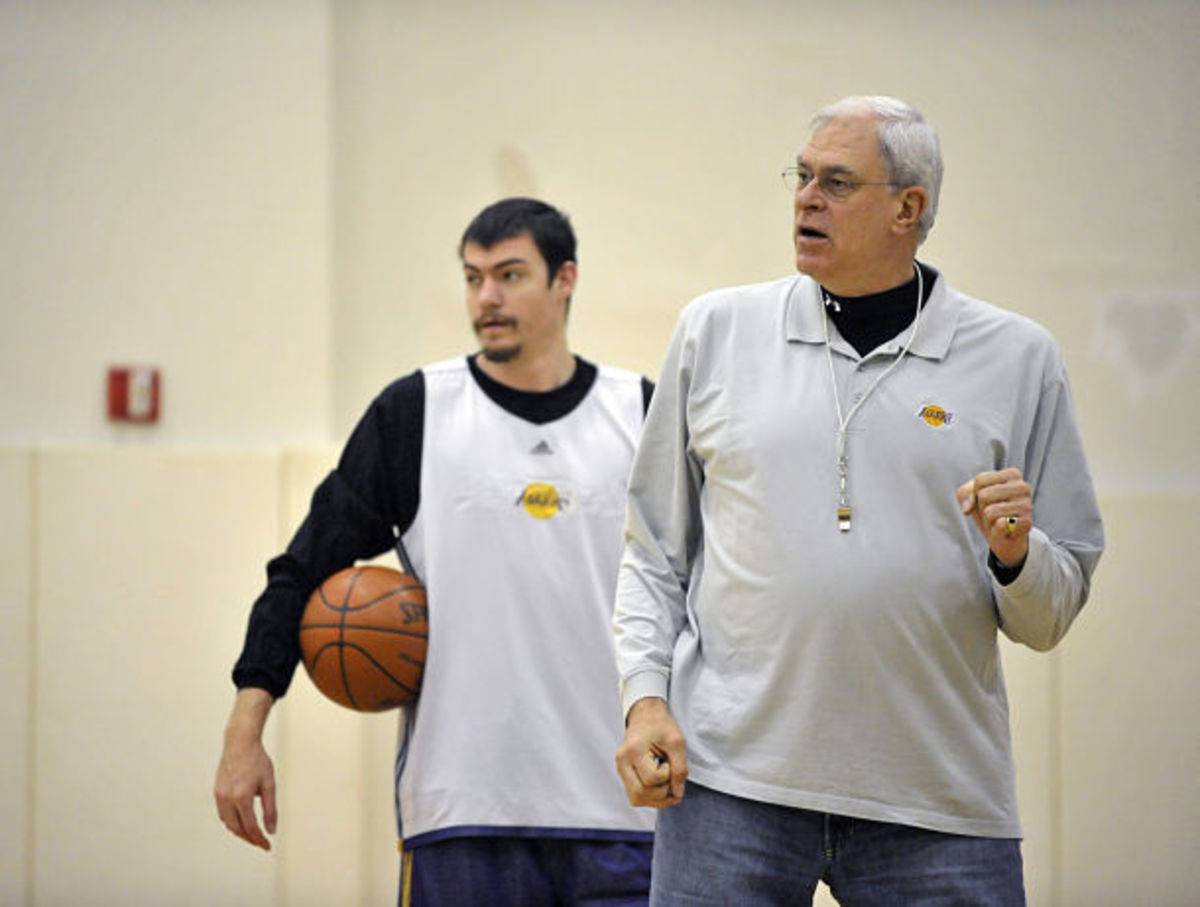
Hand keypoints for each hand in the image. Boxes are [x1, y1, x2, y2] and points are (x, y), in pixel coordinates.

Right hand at [214, 689, 276, 850]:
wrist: (239, 743)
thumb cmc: (258, 761)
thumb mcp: (269, 784)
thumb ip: (270, 809)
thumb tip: (272, 831)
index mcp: (242, 797)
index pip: (250, 827)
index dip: (259, 839)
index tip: (268, 846)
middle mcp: (227, 798)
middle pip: (237, 828)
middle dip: (250, 838)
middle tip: (262, 843)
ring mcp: (219, 795)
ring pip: (228, 823)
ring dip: (240, 831)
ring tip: (254, 835)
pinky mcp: (216, 791)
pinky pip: (223, 814)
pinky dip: (233, 821)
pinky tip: (242, 821)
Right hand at [615, 697, 687, 808]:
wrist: (645, 716)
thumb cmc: (660, 726)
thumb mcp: (676, 742)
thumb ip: (680, 768)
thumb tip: (678, 794)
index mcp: (633, 750)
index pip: (651, 779)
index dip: (667, 776)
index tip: (670, 763)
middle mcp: (622, 762)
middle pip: (640, 793)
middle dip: (661, 792)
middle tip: (670, 777)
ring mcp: (621, 769)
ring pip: (636, 799)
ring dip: (656, 799)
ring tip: (666, 784)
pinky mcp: (624, 774)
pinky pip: (635, 796)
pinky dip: (650, 797)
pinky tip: (659, 786)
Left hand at [957, 468, 1031, 567]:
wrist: (1003, 535)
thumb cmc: (988, 508)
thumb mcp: (971, 495)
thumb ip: (964, 495)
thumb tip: (967, 509)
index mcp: (1012, 474)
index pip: (980, 480)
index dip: (976, 493)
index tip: (987, 499)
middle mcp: (1023, 487)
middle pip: (984, 496)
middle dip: (982, 508)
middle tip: (993, 512)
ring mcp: (1027, 505)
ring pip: (990, 512)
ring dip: (989, 521)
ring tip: (998, 521)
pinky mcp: (1027, 523)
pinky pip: (1000, 525)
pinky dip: (996, 531)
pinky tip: (1006, 530)